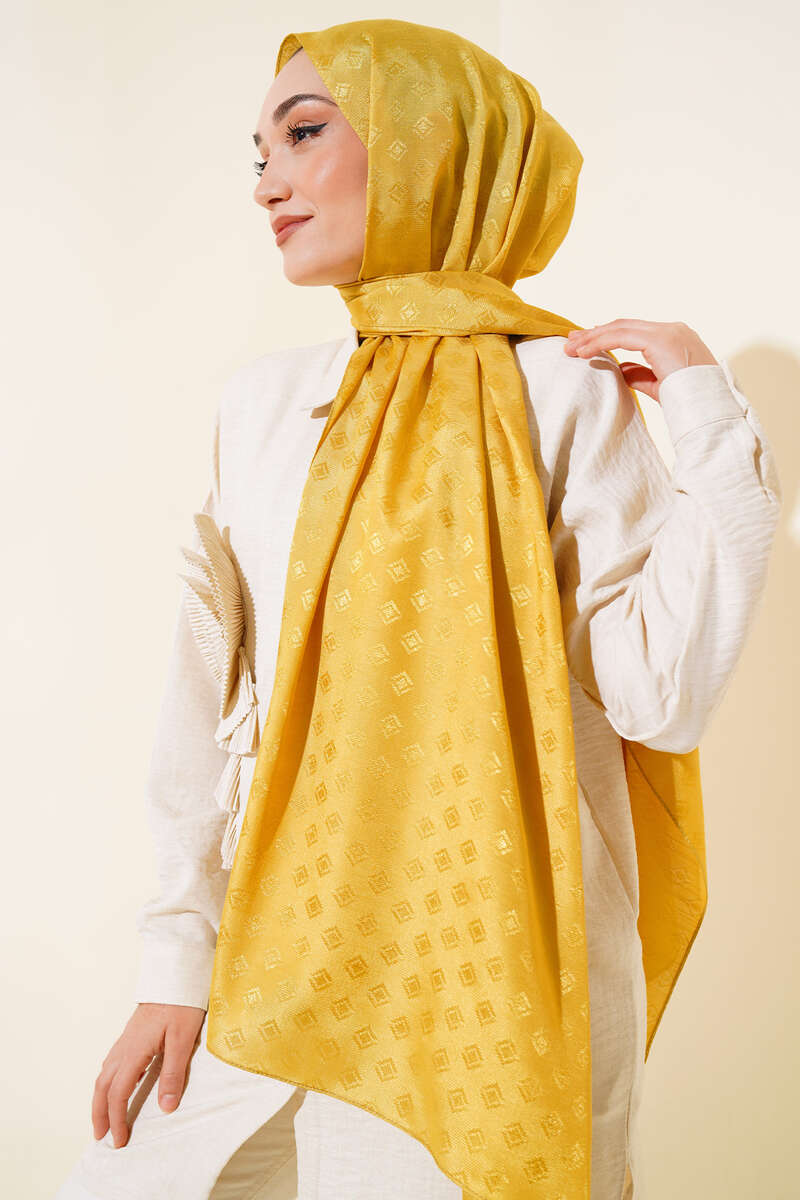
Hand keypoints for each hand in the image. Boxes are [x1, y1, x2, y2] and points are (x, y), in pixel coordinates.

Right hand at [92, 1003, 205, 1147]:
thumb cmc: (181, 1003)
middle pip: (102, 1086)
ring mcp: (126, 1039)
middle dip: (99, 1113)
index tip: (119, 1140)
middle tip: (100, 1136)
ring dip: (101, 1098)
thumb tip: (165, 1108)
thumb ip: (173, 1073)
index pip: (118, 1093)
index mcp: (134, 1051)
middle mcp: (125, 1046)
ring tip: (105, 1116)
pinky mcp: (132, 1033)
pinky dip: (109, 1081)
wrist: (176, 973)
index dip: (116, 1119)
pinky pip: (112, 1062)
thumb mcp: (182, 1039)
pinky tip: (120, 1084)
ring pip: (104, 1073)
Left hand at [563, 319, 718, 402]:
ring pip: (620, 328)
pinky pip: (621, 337)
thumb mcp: (659, 385)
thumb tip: (620, 369)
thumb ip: (640, 374)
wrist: (707, 407)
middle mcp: (671, 329)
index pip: (634, 331)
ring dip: (592, 338)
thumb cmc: (689, 400)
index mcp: (674, 337)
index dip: (607, 336)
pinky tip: (584, 353)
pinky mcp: (660, 339)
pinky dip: (600, 343)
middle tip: (571, 342)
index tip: (586, 344)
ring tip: (571, 349)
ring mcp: (667, 331)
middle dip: (595, 333)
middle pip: (624, 325)